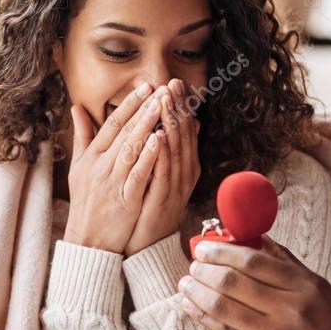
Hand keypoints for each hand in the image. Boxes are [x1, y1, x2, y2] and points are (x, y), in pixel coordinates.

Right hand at [63, 83, 162, 252]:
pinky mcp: (124, 199)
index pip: (111, 124)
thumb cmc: (86, 202)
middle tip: (159, 89)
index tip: (144, 87)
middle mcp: (100, 166)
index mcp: (91, 157)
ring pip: (132, 148)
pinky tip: (160, 140)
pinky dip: (148, 156)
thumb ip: (82, 137)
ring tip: (162, 106)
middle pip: (123, 132)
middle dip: (143, 109)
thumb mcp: (78, 167)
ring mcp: (112, 182)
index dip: (129, 104)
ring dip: (147, 125)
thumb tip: (77, 108)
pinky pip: (138, 173)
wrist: (87, 240)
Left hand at [124, 79, 200, 255]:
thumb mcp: (160, 174)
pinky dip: (162, 153)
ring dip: (171, 123)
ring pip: (175, 150)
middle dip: (177, 108)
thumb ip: (169, 150)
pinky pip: (163, 173)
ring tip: (166, 100)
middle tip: (172, 83)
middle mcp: (183, 175)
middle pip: (183, 136)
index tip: (173, 83)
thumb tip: (185, 123)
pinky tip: (159, 135)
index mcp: (183, 167)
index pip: (184, 131)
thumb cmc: (148, 208)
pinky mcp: (162, 201)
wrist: (145, 246)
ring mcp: (174, 188)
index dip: (180, 106)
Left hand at [177, 237, 330, 329]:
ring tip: (185, 284)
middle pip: (233, 282)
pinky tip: (192, 308)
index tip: (204, 247)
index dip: (222, 251)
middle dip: (205, 270)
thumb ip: (290, 266)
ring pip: (224, 307)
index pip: (253, 260)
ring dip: (197, 292)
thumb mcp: (324, 293)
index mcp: (307, 287)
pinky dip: (204, 318)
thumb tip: (258, 239)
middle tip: (192, 264)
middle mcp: (291, 310)